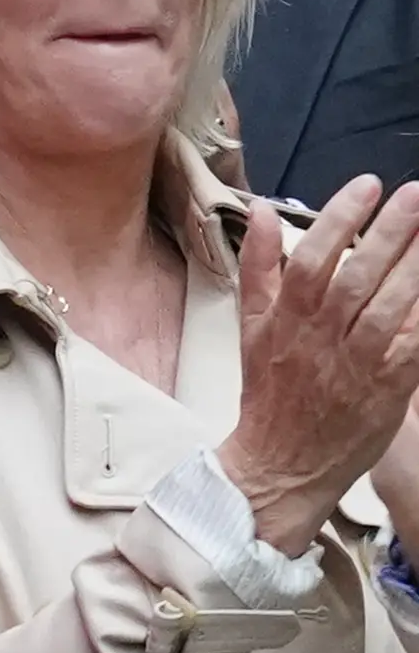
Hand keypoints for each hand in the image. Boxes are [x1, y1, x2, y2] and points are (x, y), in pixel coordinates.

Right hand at [219, 176, 418, 554]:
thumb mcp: (250, 327)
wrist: (280, 466)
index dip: (340, 218)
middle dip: (391, 231)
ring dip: (415, 265)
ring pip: (391, 306)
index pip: (312, 258)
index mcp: (287, 319)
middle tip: (415, 195)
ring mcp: (355, 365)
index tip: (366, 186)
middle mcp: (320, 338)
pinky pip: (413, 344)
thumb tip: (265, 213)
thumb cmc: (269, 394)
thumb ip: (258, 266)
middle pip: (358, 275)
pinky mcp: (387, 389)